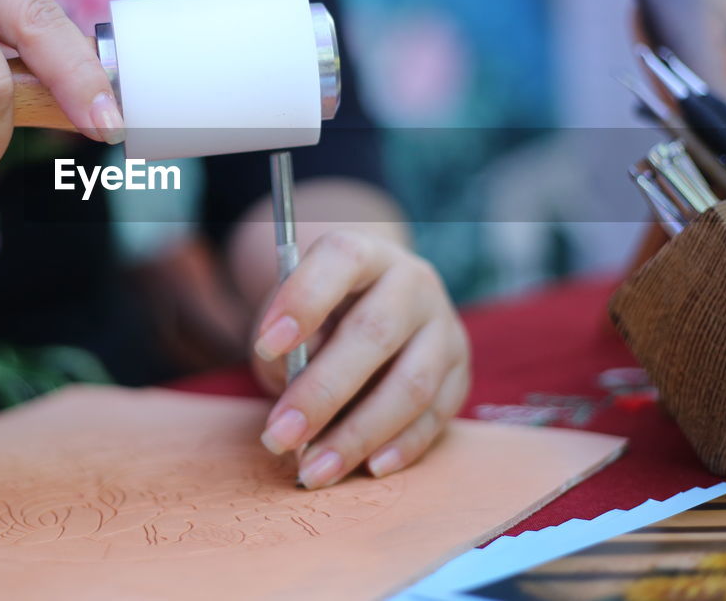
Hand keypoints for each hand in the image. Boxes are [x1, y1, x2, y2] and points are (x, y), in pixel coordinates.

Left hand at [250, 230, 468, 488]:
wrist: (371, 308)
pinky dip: (402, 446)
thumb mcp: (291, 318)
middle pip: (375, 334)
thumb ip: (287, 349)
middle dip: (322, 393)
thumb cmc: (318, 318)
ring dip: (359, 434)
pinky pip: (437, 415)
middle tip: (280, 436)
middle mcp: (412, 282)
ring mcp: (443, 326)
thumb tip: (295, 401)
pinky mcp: (460, 370)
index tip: (265, 344)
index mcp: (364, 254)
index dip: (303, 301)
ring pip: (412, 384)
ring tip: (314, 470)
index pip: (340, 261)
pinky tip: (369, 468)